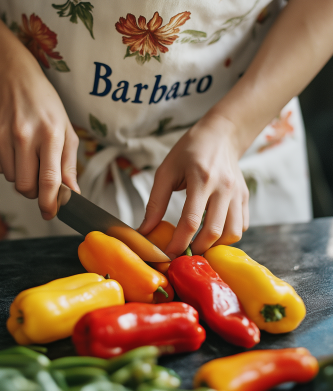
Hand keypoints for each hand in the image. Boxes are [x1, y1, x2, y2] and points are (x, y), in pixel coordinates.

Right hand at [0, 58, 79, 219]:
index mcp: (50, 134)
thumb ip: (69, 165)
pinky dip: (10, 166)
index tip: (51, 213)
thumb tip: (72, 193)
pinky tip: (16, 148)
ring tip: (29, 156)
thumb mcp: (67, 132)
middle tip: (41, 182)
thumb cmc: (46, 106)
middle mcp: (24, 136)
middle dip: (35, 192)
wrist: (13, 78)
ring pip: (12, 179)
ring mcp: (2, 136)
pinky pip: (0, 167)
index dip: (50, 202)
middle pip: (26, 186)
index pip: (49, 180)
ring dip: (23, 177)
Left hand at [138, 113, 248, 257]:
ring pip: (232, 233)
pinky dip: (227, 236)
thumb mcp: (166, 171)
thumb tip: (145, 230)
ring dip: (214, 246)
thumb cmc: (189, 151)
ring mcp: (238, 193)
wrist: (220, 136)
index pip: (191, 220)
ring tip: (198, 244)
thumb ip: (155, 202)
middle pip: (214, 232)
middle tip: (182, 253)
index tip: (168, 254)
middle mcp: (224, 188)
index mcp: (201, 178)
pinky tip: (212, 232)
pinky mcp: (245, 198)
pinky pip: (241, 226)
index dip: (178, 242)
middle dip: (196, 249)